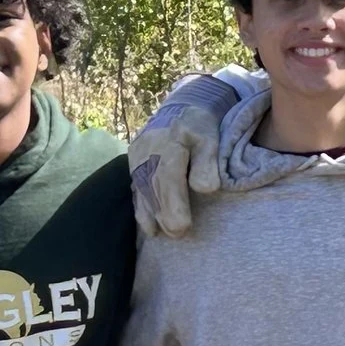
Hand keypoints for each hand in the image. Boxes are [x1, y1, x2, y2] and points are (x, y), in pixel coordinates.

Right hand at [130, 72, 242, 237]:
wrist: (180, 111)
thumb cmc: (200, 128)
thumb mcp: (211, 138)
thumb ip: (208, 162)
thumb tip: (205, 188)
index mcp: (169, 143)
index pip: (168, 176)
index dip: (173, 203)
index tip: (182, 225)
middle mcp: (147, 151)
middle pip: (153, 187)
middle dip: (163, 213)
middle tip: (177, 234)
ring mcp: (137, 158)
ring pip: (142, 190)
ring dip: (151, 214)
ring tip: (163, 233)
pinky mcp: (133, 165)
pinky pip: (136, 189)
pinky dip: (142, 208)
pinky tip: (149, 227)